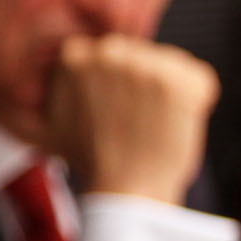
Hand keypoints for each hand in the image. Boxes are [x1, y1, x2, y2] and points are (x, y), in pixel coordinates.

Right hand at [43, 34, 217, 203]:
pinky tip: (179, 122)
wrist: (126, 188)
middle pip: (142, 56)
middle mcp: (110, 52)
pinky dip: (199, 100)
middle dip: (146, 84)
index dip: (120, 85)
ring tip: (157, 124)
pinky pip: (200, 78)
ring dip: (171, 91)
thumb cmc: (93, 162)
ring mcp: (146, 64)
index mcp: (76, 56)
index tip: (119, 110)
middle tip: (141, 120)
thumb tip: (40, 89)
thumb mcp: (53, 125)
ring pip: (172, 66)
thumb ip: (51, 98)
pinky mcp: (180, 80)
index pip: (111, 56)